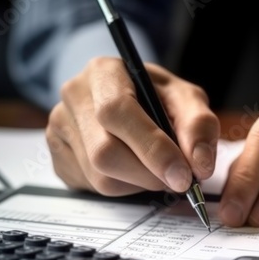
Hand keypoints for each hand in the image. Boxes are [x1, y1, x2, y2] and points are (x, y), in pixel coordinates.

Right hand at [46, 57, 219, 195]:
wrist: (129, 100)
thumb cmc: (157, 98)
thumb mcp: (186, 99)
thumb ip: (199, 125)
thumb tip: (199, 164)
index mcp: (104, 72)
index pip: (118, 111)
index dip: (152, 148)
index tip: (182, 174)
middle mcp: (74, 96)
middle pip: (105, 151)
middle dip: (149, 174)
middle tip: (177, 179)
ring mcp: (60, 127)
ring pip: (99, 176)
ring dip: (138, 184)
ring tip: (154, 169)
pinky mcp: (58, 156)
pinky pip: (92, 186)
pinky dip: (123, 187)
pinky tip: (133, 170)